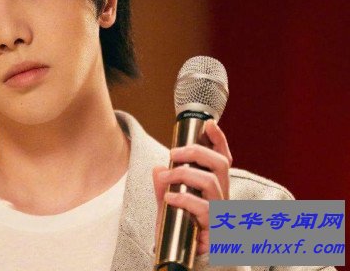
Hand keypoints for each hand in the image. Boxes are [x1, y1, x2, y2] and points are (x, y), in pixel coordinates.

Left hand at [152, 119, 232, 254]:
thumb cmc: (178, 228)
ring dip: (185, 174)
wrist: (179, 259)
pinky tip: (169, 197)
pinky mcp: (216, 229)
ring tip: (167, 175)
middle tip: (174, 152)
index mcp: (213, 187)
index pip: (222, 159)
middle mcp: (221, 197)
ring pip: (211, 182)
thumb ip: (163, 186)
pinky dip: (183, 199)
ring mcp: (221, 213)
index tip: (209, 123)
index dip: (219, 140)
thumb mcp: (167, 204)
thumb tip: (157, 168)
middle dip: (196, 152)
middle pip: (220, 164)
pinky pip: (203, 209)